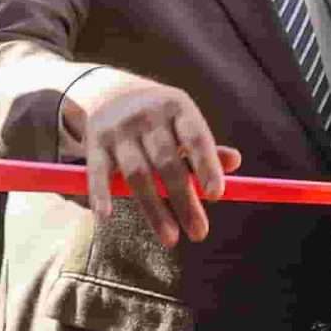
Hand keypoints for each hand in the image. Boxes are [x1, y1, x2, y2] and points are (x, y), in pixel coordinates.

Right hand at [63, 70, 243, 242]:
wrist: (109, 92)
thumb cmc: (159, 119)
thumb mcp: (183, 122)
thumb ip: (205, 147)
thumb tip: (235, 162)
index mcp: (177, 107)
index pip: (195, 137)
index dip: (207, 166)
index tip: (216, 196)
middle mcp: (147, 115)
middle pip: (167, 162)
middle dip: (184, 200)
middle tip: (200, 233)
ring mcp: (119, 129)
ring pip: (137, 174)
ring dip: (154, 209)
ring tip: (171, 239)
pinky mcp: (94, 142)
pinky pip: (98, 172)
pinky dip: (101, 193)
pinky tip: (106, 216)